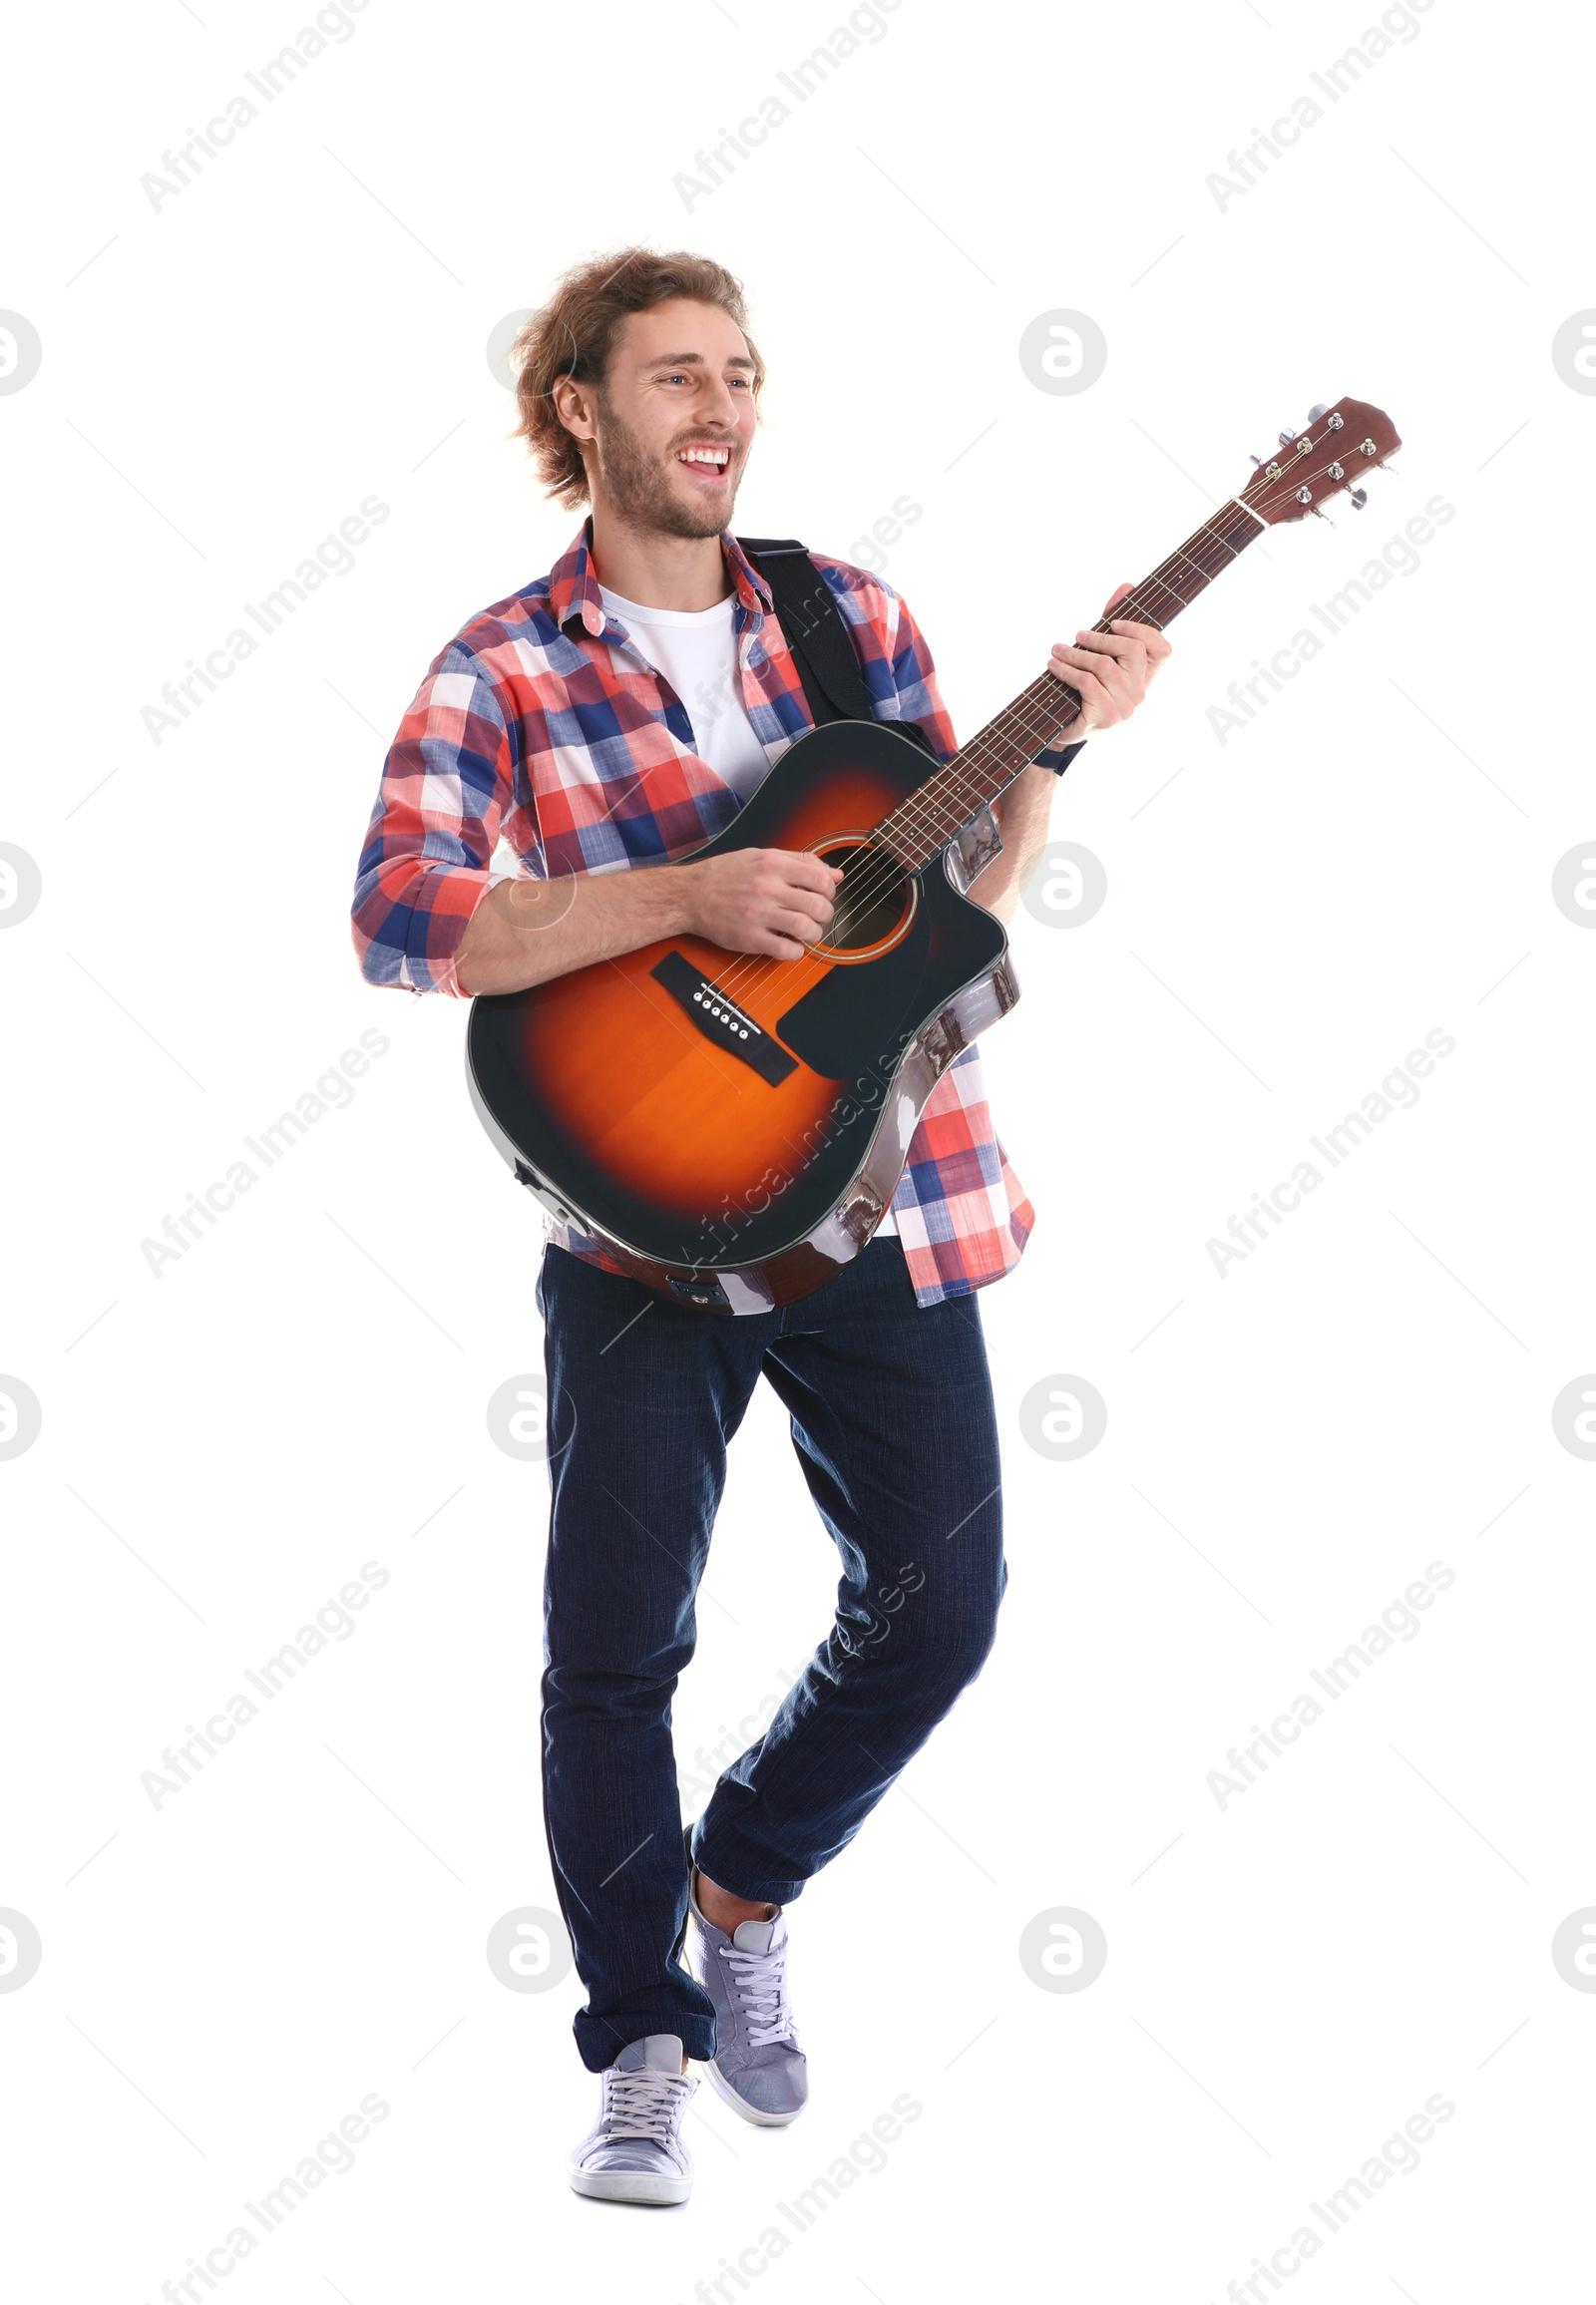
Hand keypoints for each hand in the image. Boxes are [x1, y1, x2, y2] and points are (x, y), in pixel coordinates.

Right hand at [679, 847, 842, 958]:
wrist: (690, 894)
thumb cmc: (727, 874)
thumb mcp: (763, 856)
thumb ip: (801, 862)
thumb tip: (836, 874)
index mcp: (773, 865)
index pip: (821, 878)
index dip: (829, 890)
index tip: (822, 895)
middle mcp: (767, 888)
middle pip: (818, 905)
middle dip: (826, 914)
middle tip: (817, 916)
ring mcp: (758, 914)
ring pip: (806, 928)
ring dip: (814, 933)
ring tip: (806, 932)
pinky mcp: (750, 938)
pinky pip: (787, 950)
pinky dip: (796, 951)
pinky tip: (790, 944)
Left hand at [1044, 581, 1171, 733]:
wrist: (1064, 730)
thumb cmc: (1082, 690)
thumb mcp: (1099, 655)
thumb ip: (1113, 623)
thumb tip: (1127, 586)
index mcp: (1145, 677)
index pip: (1163, 649)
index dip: (1141, 630)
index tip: (1113, 623)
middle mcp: (1141, 692)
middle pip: (1133, 651)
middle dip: (1101, 638)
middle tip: (1078, 635)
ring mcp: (1126, 707)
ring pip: (1104, 666)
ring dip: (1075, 654)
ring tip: (1057, 651)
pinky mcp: (1106, 716)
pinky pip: (1087, 682)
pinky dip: (1067, 670)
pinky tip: (1054, 666)